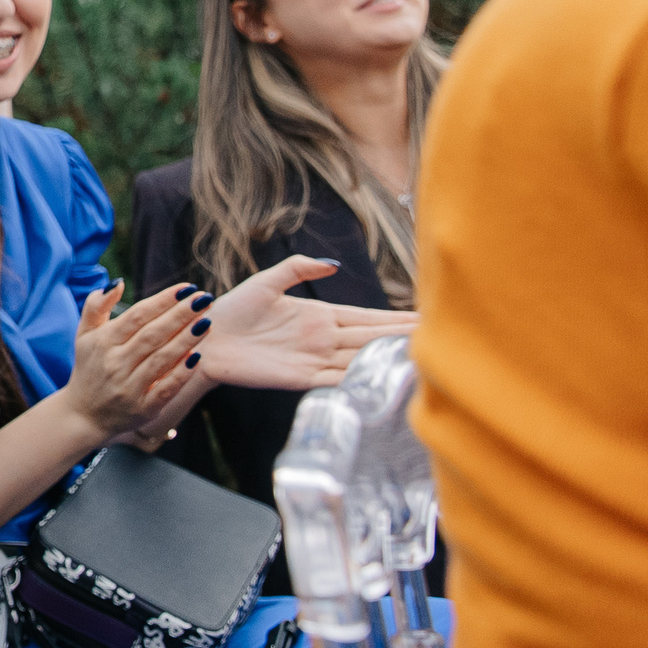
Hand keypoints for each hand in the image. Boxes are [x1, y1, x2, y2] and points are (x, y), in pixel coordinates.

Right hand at [62, 281, 203, 442]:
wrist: (84, 415)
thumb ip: (96, 305)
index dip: (163, 300)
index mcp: (103, 342)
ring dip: (187, 339)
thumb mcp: (84, 335)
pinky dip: (182, 373)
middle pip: (153, 334)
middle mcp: (115, 363)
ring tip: (207, 322)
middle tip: (205, 299)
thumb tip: (117, 281)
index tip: (186, 288)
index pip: (137, 315)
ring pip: (162, 359)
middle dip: (181, 314)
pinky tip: (198, 357)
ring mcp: (129, 387)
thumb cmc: (89, 367)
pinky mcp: (143, 408)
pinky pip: (166, 388)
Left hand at [198, 256, 419, 391]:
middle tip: (441, 340)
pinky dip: (358, 383)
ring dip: (388, 363)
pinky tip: (381, 382)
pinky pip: (335, 381)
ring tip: (423, 364)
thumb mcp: (267, 281)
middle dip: (404, 340)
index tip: (425, 317)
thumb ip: (298, 268)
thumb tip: (333, 264)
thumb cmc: (234, 309)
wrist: (206, 337)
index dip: (396, 318)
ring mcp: (314, 360)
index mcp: (321, 315)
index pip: (368, 318)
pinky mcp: (299, 379)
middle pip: (373, 340)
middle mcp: (324, 339)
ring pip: (360, 362)